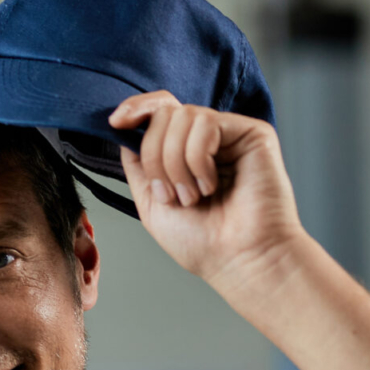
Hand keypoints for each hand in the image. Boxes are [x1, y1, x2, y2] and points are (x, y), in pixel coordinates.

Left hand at [109, 92, 306, 289]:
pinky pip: (206, 123)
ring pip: (182, 116)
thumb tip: (125, 127)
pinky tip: (212, 185)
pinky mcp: (253, 133)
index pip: (160, 110)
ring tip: (194, 196)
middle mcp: (210, 140)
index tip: (116, 123)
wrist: (239, 261)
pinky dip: (198, 158)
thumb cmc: (204, 243)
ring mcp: (232, 135)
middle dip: (155, 156)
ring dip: (176, 163)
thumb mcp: (152, 201)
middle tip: (172, 196)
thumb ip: (138, 162)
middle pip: (164, 114)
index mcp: (188, 152)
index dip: (135, 109)